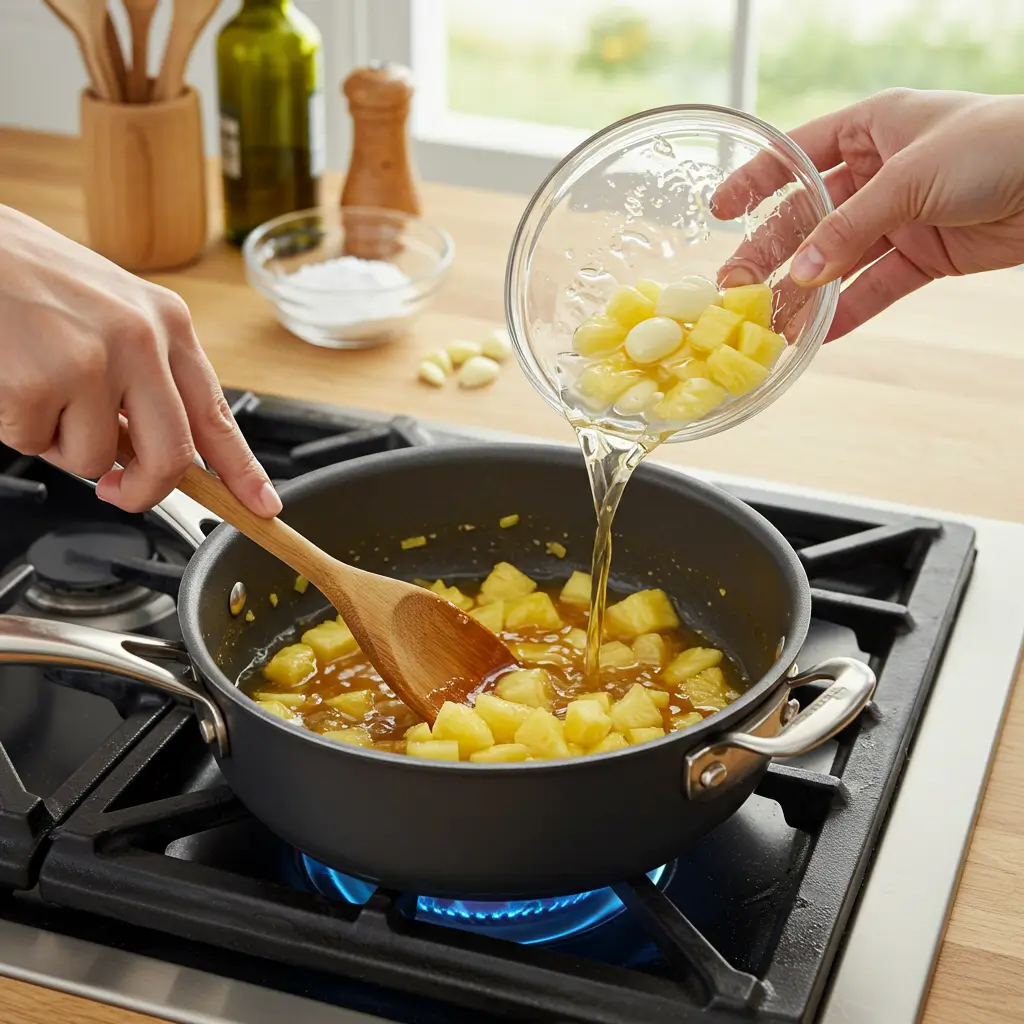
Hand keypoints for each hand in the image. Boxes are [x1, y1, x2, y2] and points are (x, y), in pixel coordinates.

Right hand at [0, 205, 280, 515]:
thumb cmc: (31, 278)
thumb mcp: (113, 313)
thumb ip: (144, 377)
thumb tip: (151, 450)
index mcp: (168, 323)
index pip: (217, 414)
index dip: (242, 470)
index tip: (262, 505)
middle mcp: (142, 340)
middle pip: (172, 456)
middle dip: (144, 490)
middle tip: (119, 490)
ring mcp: (94, 360)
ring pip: (95, 459)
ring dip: (60, 443)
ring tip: (38, 387)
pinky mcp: (41, 381)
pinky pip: (36, 444)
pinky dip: (18, 428)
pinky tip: (10, 379)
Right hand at [713, 89, 1023, 339]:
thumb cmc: (996, 146)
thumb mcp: (909, 178)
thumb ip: (847, 229)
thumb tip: (799, 277)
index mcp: (873, 128)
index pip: (798, 154)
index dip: (756, 181)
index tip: (717, 209)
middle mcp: (881, 171)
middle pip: (810, 216)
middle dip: (772, 253)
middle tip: (735, 287)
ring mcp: (901, 216)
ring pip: (838, 259)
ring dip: (804, 291)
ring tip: (767, 320)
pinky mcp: (925, 255)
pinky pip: (876, 287)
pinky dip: (848, 311)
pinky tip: (818, 334)